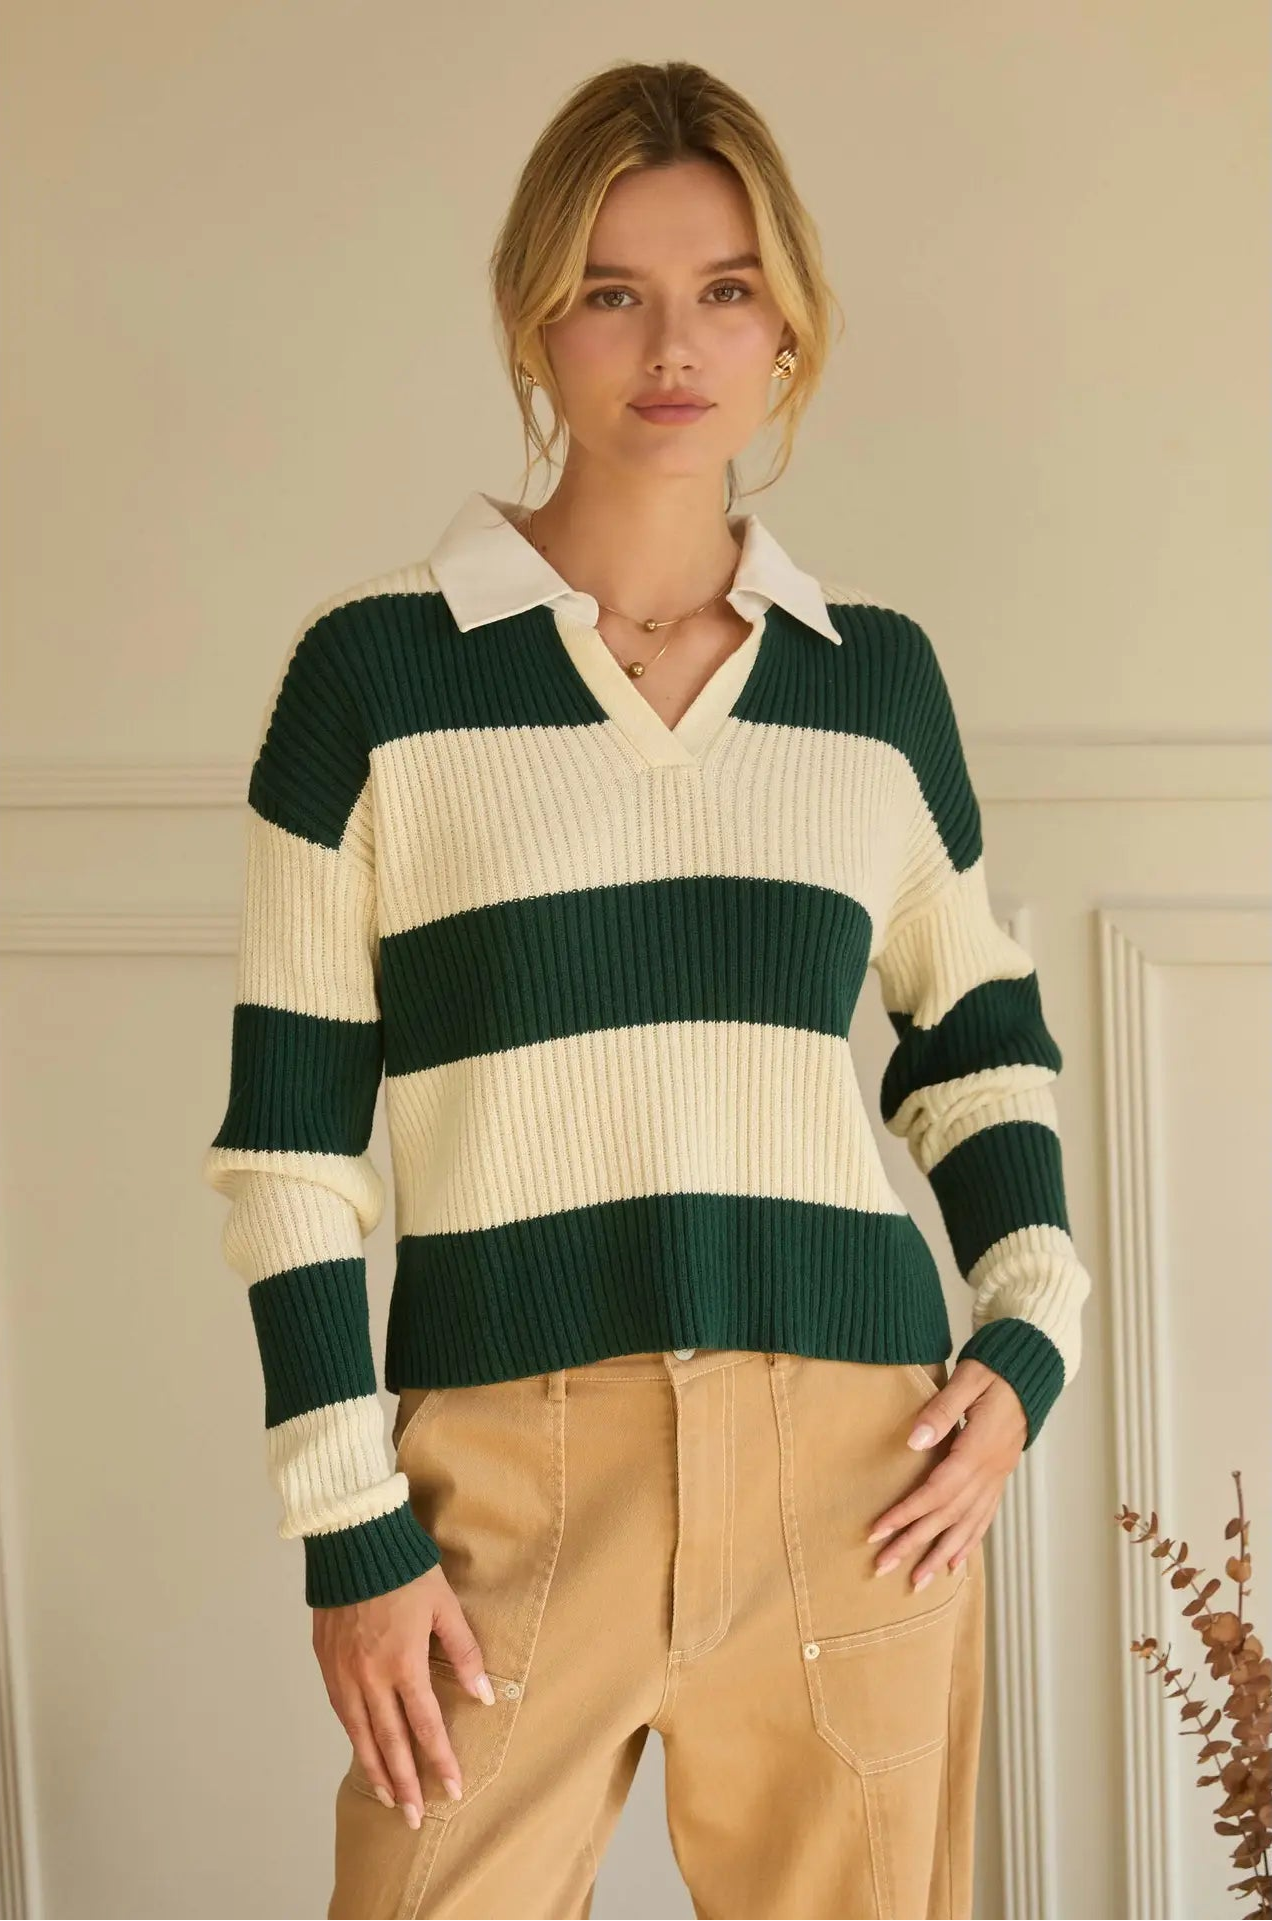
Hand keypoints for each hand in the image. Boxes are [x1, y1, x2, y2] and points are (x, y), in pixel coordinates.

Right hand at [313, 1564, 494, 1829]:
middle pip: (389, 1742)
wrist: (353, 1540)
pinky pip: (340, 1710)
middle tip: (415, 1816)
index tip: (451, 1789)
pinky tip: (362, 1749)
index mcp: (403, 1663)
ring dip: (376, 1768)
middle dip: (405, 1782)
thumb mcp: (444, 1606)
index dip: (439, 1760)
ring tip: (389, 1797)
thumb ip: (464, 1652)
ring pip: (360, 1734)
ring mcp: (343, 1672)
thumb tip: (483, 1695)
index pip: (425, 1726)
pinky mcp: (325, 1661)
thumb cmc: (405, 1569)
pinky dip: (353, 1737)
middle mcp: (369, 1676)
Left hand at [865, 1359, 1026, 1587]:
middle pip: (948, 1516)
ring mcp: (997, 1477)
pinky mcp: (999, 1477)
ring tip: (917, 1582)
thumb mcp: (968, 1380)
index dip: (907, 1514)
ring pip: (967, 1524)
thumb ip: (942, 1411)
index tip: (877, 1532)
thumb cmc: (995, 1370)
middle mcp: (990, 1471)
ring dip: (940, 1555)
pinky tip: (955, 1563)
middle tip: (883, 1568)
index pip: (937, 1491)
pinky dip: (969, 1542)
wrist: (1030, 1371)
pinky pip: (984, 1517)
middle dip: (914, 1544)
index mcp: (978, 1448)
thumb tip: (915, 1441)